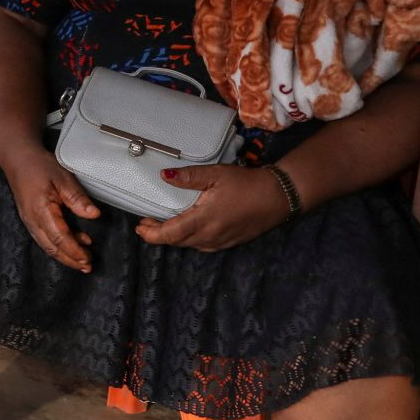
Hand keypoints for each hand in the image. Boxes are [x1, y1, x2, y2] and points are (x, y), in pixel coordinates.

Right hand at [1, 144, 100, 271]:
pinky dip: (57, 244)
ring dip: (64, 255)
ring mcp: (29, 220)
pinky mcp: (30, 218)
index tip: (87, 258)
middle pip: (51, 247)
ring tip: (82, 260)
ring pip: (47, 245)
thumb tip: (93, 215)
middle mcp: (32, 220)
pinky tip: (72, 242)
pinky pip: (44, 237)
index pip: (60, 238)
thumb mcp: (62, 178)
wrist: (17, 158)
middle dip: (69, 259)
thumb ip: (77, 198)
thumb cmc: (38, 166)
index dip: (74, 250)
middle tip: (87, 266)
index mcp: (40, 210)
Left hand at [137, 165, 290, 251]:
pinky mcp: (231, 242)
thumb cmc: (247, 184)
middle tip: (146, 224)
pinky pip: (203, 245)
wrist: (279, 196)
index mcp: (204, 220)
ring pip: (190, 245)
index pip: (170, 234)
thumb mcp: (216, 174)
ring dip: (174, 238)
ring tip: (161, 226)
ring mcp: (222, 242)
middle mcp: (211, 236)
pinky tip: (187, 230)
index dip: (152, 234)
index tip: (140, 227)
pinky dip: (189, 239)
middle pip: (177, 241)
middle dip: (159, 235)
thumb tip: (164, 176)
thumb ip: (189, 177)